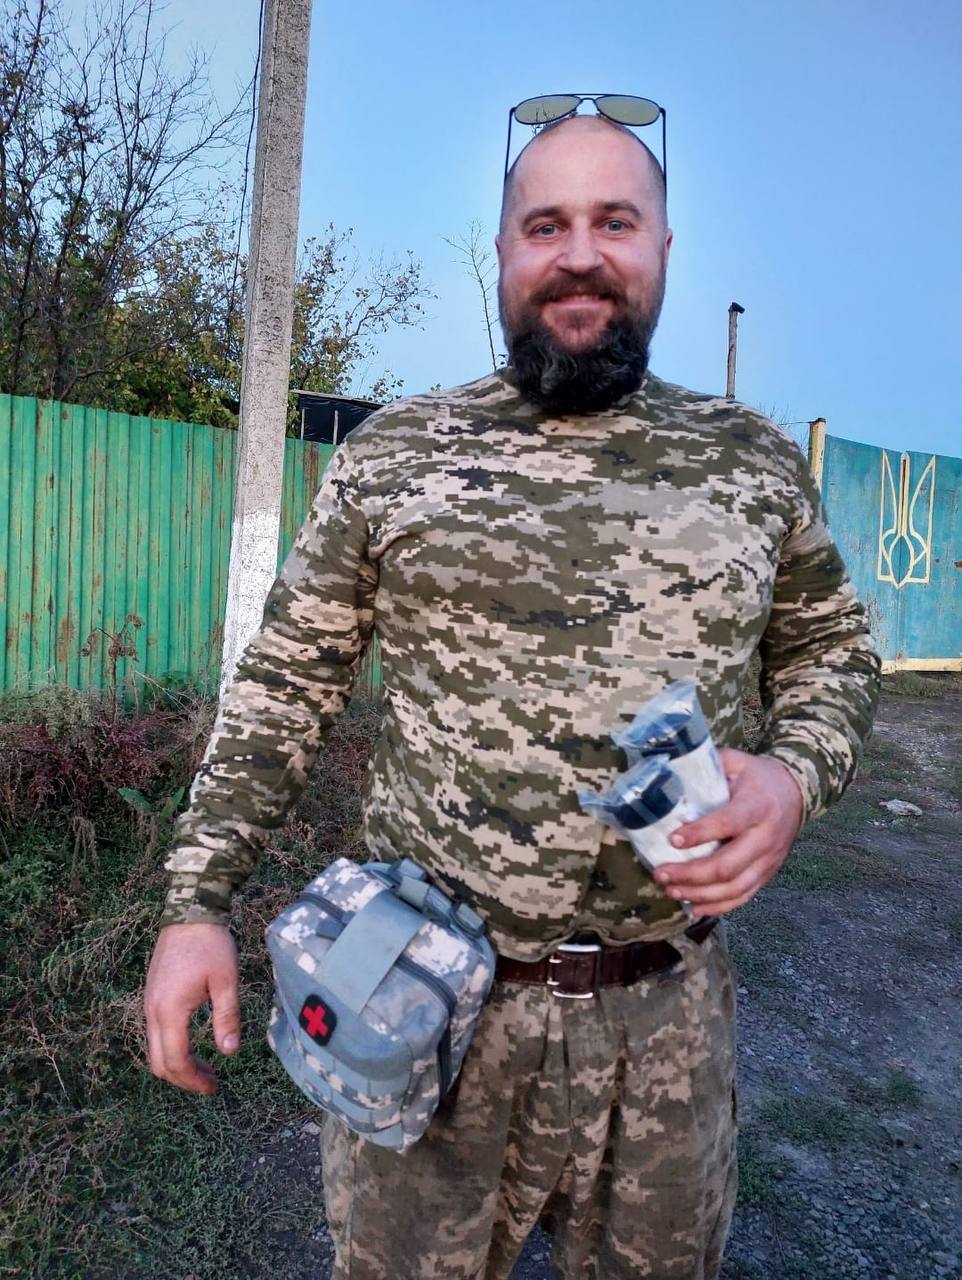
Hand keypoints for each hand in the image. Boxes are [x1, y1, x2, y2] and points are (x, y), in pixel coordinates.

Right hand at [144, 923, 240, 1093]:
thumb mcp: (226, 981)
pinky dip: (171, 1048)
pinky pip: (155, 1034)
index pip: (176, 1061)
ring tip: (205, 1068)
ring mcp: (149, 1003)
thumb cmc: (211, 945)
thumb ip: (227, 1017)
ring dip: (177, 1064)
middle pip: (159, 1062)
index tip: (214, 1087)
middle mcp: (152, 1011)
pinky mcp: (152, 996)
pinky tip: (192, 1045)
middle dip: (184, 1079)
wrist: (189, 912)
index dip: (194, 1080)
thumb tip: (229, 1053)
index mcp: (170, 1011)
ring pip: (154, 1049)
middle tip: (211, 1083)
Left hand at [653, 748, 804, 915]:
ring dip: (700, 894)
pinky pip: (744, 896)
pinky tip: (694, 907)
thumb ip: (709, 765)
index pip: (728, 823)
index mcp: (757, 806)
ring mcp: (768, 860)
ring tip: (671, 890)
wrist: (797, 792)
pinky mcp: (768, 873)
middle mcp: (765, 837)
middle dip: (691, 874)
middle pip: (728, 866)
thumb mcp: (736, 761)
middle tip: (661, 874)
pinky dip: (718, 907)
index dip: (699, 834)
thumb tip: (670, 770)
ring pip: (734, 888)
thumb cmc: (757, 776)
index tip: (672, 840)